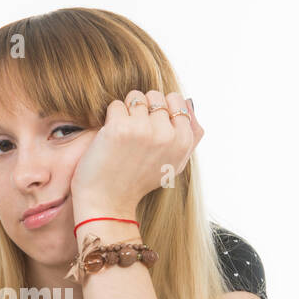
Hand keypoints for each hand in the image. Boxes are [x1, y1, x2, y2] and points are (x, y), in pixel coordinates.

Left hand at [70, 90, 203, 219]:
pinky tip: (111, 138)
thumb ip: (189, 134)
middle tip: (135, 134)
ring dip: (126, 112)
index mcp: (183, 141)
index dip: (161, 109)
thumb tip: (188, 101)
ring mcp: (144, 130)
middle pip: (155, 96)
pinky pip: (116, 105)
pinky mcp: (120, 128)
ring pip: (135, 97)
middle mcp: (167, 135)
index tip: (151, 127)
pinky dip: (110, 118)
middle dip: (144, 108)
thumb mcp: (175, 163)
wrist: (109, 201)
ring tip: (123, 136)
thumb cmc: (139, 181)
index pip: (176, 100)